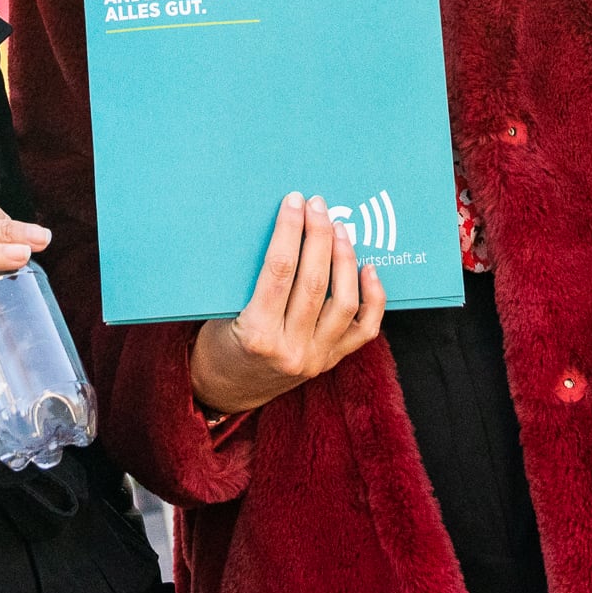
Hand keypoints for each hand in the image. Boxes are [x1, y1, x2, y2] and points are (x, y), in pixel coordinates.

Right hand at [187, 192, 386, 415]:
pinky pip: (364, 330)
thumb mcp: (220, 311)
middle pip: (315, 282)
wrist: (226, 390)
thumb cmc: (218, 343)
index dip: (289, 231)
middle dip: (318, 236)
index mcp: (257, 334)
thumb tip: (278, 228)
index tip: (293, 202)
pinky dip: (373, 297)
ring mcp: (316, 358)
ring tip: (340, 229)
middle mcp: (291, 349)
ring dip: (344, 259)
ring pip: (344, 302)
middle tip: (318, 205)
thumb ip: (248, 279)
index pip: (279, 271)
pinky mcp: (331, 361)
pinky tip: (367, 268)